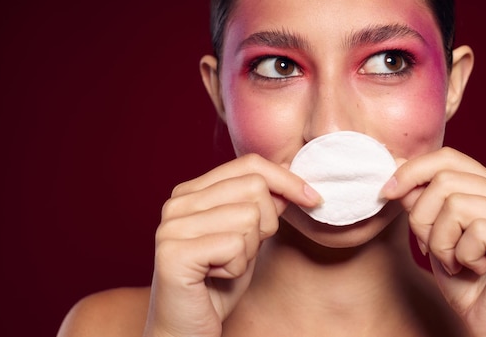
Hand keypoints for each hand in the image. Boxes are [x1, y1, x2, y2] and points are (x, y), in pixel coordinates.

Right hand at [143, 153, 320, 336]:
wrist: (186, 331)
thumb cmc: (217, 286)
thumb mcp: (248, 239)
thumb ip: (262, 207)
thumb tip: (290, 179)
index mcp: (192, 192)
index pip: (249, 164)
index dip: (287, 180)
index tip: (313, 199)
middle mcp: (177, 203)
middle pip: (254, 187)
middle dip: (266, 223)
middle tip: (244, 252)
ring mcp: (172, 226)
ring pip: (249, 216)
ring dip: (249, 250)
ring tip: (225, 266)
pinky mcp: (174, 253)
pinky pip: (235, 245)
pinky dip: (237, 268)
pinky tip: (217, 278)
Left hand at [383, 147, 485, 336]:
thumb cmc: (461, 278)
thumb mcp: (431, 231)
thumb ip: (420, 198)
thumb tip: (398, 163)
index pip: (448, 158)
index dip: (412, 171)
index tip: (387, 193)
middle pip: (446, 181)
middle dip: (423, 219)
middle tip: (430, 248)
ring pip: (456, 205)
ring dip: (441, 242)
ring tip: (455, 262)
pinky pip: (476, 231)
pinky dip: (462, 255)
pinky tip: (476, 269)